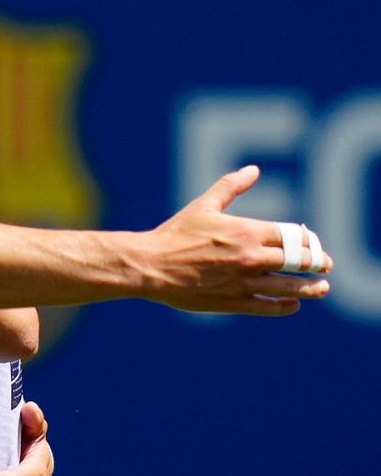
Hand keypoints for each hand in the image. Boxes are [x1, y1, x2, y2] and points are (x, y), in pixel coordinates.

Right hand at [141, 166, 331, 314]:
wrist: (151, 266)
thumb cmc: (175, 234)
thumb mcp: (203, 206)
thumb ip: (230, 187)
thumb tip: (253, 170)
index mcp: (246, 231)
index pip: (293, 236)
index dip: (307, 240)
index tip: (311, 243)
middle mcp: (250, 257)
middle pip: (299, 261)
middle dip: (317, 262)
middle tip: (325, 264)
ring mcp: (244, 282)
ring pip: (291, 287)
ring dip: (311, 287)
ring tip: (321, 287)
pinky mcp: (234, 302)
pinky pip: (270, 306)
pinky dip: (286, 305)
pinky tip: (293, 303)